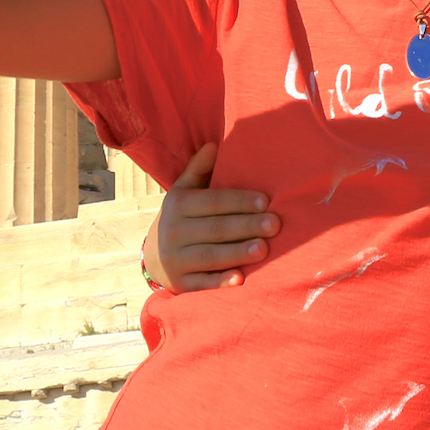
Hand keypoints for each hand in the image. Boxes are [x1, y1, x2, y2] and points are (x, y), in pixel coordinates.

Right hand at [142, 143, 279, 292]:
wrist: (154, 257)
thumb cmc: (182, 217)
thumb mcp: (184, 191)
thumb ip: (198, 169)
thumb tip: (213, 145)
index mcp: (178, 204)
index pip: (212, 201)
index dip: (239, 201)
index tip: (266, 202)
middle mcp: (173, 232)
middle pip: (215, 229)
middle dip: (246, 226)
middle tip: (275, 224)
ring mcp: (175, 260)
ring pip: (209, 256)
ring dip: (237, 253)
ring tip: (263, 249)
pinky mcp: (179, 284)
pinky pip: (201, 284)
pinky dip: (220, 283)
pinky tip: (240, 280)